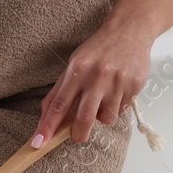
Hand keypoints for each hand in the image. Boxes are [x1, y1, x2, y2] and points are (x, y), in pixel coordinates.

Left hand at [33, 24, 150, 146]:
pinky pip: (122, 110)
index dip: (47, 127)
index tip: (38, 143)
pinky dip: (116, 106)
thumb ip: (59, 92)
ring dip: (101, 116)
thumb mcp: (74, 64)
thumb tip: (44, 119)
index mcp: (77, 70)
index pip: (58, 105)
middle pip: (84, 119)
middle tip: (78, 134)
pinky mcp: (134, 85)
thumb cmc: (98, 49)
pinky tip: (117, 90)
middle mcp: (97, 76)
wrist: (130, 29)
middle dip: (79, 134)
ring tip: (103, 99)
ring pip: (106, 118)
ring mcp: (117, 82)